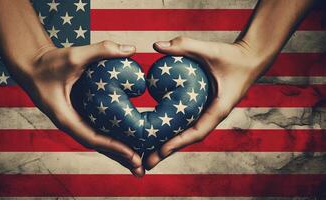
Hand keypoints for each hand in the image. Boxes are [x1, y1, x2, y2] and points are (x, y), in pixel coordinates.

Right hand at [13, 40, 144, 176]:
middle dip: (119, 157)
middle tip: (140, 169)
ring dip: (116, 152)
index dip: (113, 147)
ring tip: (137, 162)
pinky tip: (125, 141)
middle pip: (97, 146)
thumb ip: (101, 50)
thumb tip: (133, 49)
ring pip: (98, 141)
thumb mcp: (73, 55)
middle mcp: (70, 123)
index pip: (92, 138)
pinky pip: (96, 130)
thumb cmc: (48, 63)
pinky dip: (111, 139)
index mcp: (65, 117)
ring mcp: (74, 121)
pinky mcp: (78, 115)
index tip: (133, 154)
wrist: (32, 64)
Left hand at [144, 36, 269, 169]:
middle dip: (168, 152)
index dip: (178, 142)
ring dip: (169, 145)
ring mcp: (209, 114)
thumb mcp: (209, 49)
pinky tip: (159, 136)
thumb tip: (156, 46)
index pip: (197, 131)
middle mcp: (213, 116)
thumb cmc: (232, 56)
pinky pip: (188, 124)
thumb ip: (184, 45)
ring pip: (188, 134)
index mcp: (219, 108)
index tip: (160, 152)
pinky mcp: (205, 109)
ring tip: (148, 155)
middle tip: (146, 164)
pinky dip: (175, 132)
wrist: (250, 58)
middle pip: (189, 139)